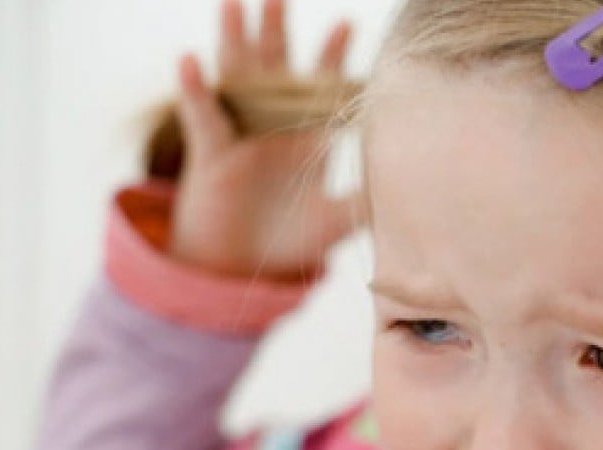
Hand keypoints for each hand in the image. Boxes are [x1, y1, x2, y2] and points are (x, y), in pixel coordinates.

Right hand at [169, 0, 361, 279]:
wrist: (240, 270)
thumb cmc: (291, 241)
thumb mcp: (336, 222)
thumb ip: (367, 205)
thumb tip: (413, 197)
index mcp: (308, 137)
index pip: (320, 87)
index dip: (332, 56)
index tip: (346, 24)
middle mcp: (273, 127)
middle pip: (275, 68)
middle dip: (277, 30)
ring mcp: (239, 135)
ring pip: (235, 78)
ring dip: (233, 41)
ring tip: (234, 4)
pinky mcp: (210, 154)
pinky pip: (201, 116)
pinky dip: (196, 90)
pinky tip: (190, 61)